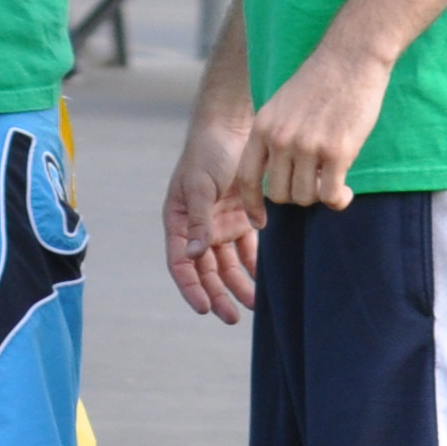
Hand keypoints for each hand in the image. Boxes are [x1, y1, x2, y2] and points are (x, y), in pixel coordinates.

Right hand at [165, 111, 262, 322]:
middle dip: (217, 294)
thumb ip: (198, 221)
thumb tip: (193, 255)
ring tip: (256, 305)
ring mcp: (221, 225)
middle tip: (231, 317)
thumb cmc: (207, 153)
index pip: (181, 262)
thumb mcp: (199, 185)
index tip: (204, 308)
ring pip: (229, 265)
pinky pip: (249, 251)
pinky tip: (268, 281)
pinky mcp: (243, 220)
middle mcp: (198, 228)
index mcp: (179, 221)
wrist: (232, 128)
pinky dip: (256, 266)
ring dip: (239, 285)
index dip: (191, 287)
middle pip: (206, 270)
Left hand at [231, 38, 393, 213]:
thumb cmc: (318, 84)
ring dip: (319, 196)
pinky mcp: (337, 151)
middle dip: (296, 196)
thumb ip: (275, 138)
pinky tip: (346, 191)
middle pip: (280, 194)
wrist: (349, 59)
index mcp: (262, 128)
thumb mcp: (282, 108)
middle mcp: (279, 139)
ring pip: (305, 197)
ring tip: (331, 182)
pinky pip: (331, 195)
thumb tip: (278, 177)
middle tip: (314, 185)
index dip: (253, 204)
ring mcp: (307, 146)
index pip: (247, 178)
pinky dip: (338, 199)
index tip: (261, 221)